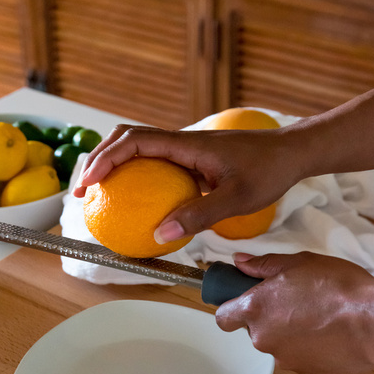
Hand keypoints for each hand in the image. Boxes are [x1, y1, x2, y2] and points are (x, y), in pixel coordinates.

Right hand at [72, 124, 301, 243]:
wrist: (290, 153)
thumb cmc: (268, 171)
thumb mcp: (237, 198)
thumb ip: (200, 215)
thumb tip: (160, 235)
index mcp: (187, 144)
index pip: (135, 142)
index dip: (106, 160)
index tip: (90, 184)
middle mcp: (181, 141)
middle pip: (127, 139)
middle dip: (99, 160)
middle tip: (84, 192)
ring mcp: (185, 148)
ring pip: (138, 148)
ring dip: (114, 165)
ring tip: (99, 195)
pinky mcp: (191, 158)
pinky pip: (155, 163)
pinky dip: (136, 176)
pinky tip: (137, 202)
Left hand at [216, 252, 373, 373]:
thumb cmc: (336, 287)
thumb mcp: (297, 263)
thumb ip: (263, 265)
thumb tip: (240, 262)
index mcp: (255, 309)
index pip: (223, 317)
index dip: (231, 308)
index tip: (242, 299)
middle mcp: (263, 339)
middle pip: (253, 330)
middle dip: (267, 316)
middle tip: (292, 300)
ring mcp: (284, 359)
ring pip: (277, 343)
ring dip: (288, 332)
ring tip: (316, 315)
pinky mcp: (306, 373)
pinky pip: (299, 356)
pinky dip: (308, 346)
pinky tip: (328, 331)